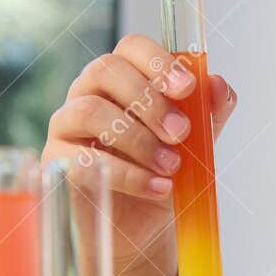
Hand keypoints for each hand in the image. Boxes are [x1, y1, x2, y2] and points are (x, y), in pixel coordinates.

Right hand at [43, 33, 237, 275]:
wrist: (143, 228)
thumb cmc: (163, 175)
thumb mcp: (195, 145)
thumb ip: (208, 116)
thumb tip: (219, 86)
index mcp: (123, 78)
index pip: (131, 47)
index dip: (158, 61)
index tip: (187, 88)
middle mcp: (88, 93)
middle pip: (105, 70)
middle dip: (149, 100)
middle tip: (181, 133)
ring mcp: (66, 125)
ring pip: (91, 111)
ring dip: (138, 139)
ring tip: (171, 167)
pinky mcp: (56, 162)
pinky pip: (82, 159)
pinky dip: (127, 174)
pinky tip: (157, 187)